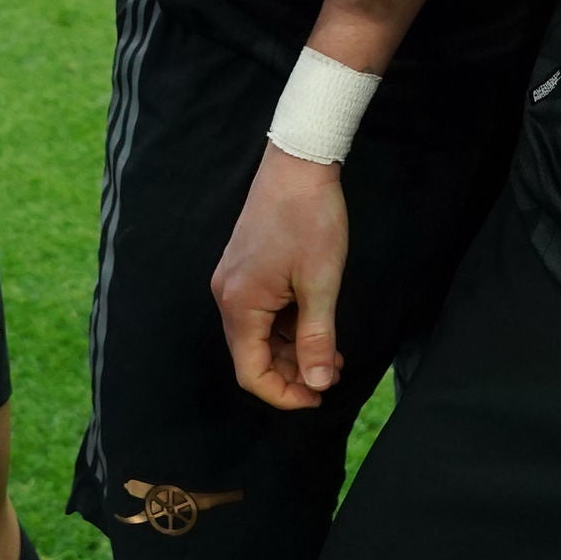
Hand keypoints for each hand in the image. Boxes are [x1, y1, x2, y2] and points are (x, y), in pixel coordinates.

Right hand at [212, 145, 351, 410]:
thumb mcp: (320, 283)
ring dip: (293, 349)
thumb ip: (316, 338)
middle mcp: (228, 295)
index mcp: (239, 303)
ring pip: (259, 335)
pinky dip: (287, 326)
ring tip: (331, 351)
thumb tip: (317, 384)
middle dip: (292, 371)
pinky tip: (317, 325)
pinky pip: (261, 313)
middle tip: (332, 372)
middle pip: (252, 356)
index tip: (318, 397)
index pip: (251, 372)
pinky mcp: (246, 268)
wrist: (298, 162)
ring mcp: (234, 281)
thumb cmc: (309, 218)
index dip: (284, 394)